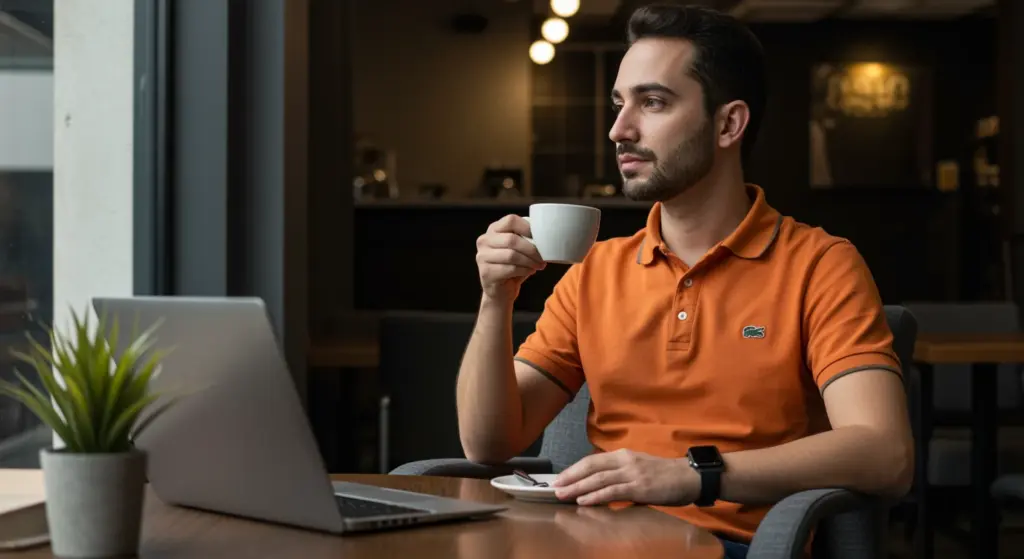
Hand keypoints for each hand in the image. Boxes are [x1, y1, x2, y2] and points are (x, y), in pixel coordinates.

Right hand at [475, 214, 545, 301]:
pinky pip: (510, 269)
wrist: (500, 291)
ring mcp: (482, 257)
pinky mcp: (486, 272)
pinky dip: (524, 270)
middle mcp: (484, 241)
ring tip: (539, 265)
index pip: (510, 220)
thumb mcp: (519, 249)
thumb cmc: (512, 266)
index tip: (541, 238)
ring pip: (511, 255)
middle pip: (511, 239)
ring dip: (530, 261)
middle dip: (531, 249)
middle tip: (543, 257)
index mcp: (493, 230)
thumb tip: (546, 235)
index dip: (528, 228)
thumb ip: (526, 239)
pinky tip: (531, 271)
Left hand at [551, 448, 699, 505]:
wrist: (689, 477)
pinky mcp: (639, 487)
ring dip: (578, 487)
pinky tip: (584, 501)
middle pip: (591, 467)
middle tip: (555, 487)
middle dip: (570, 477)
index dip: (574, 469)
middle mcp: (625, 461)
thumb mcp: (638, 467)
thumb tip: (599, 484)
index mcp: (623, 455)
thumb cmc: (665, 475)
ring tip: (563, 495)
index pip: (592, 460)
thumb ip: (620, 473)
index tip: (560, 477)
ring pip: (598, 479)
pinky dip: (595, 496)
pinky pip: (612, 491)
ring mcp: (632, 473)